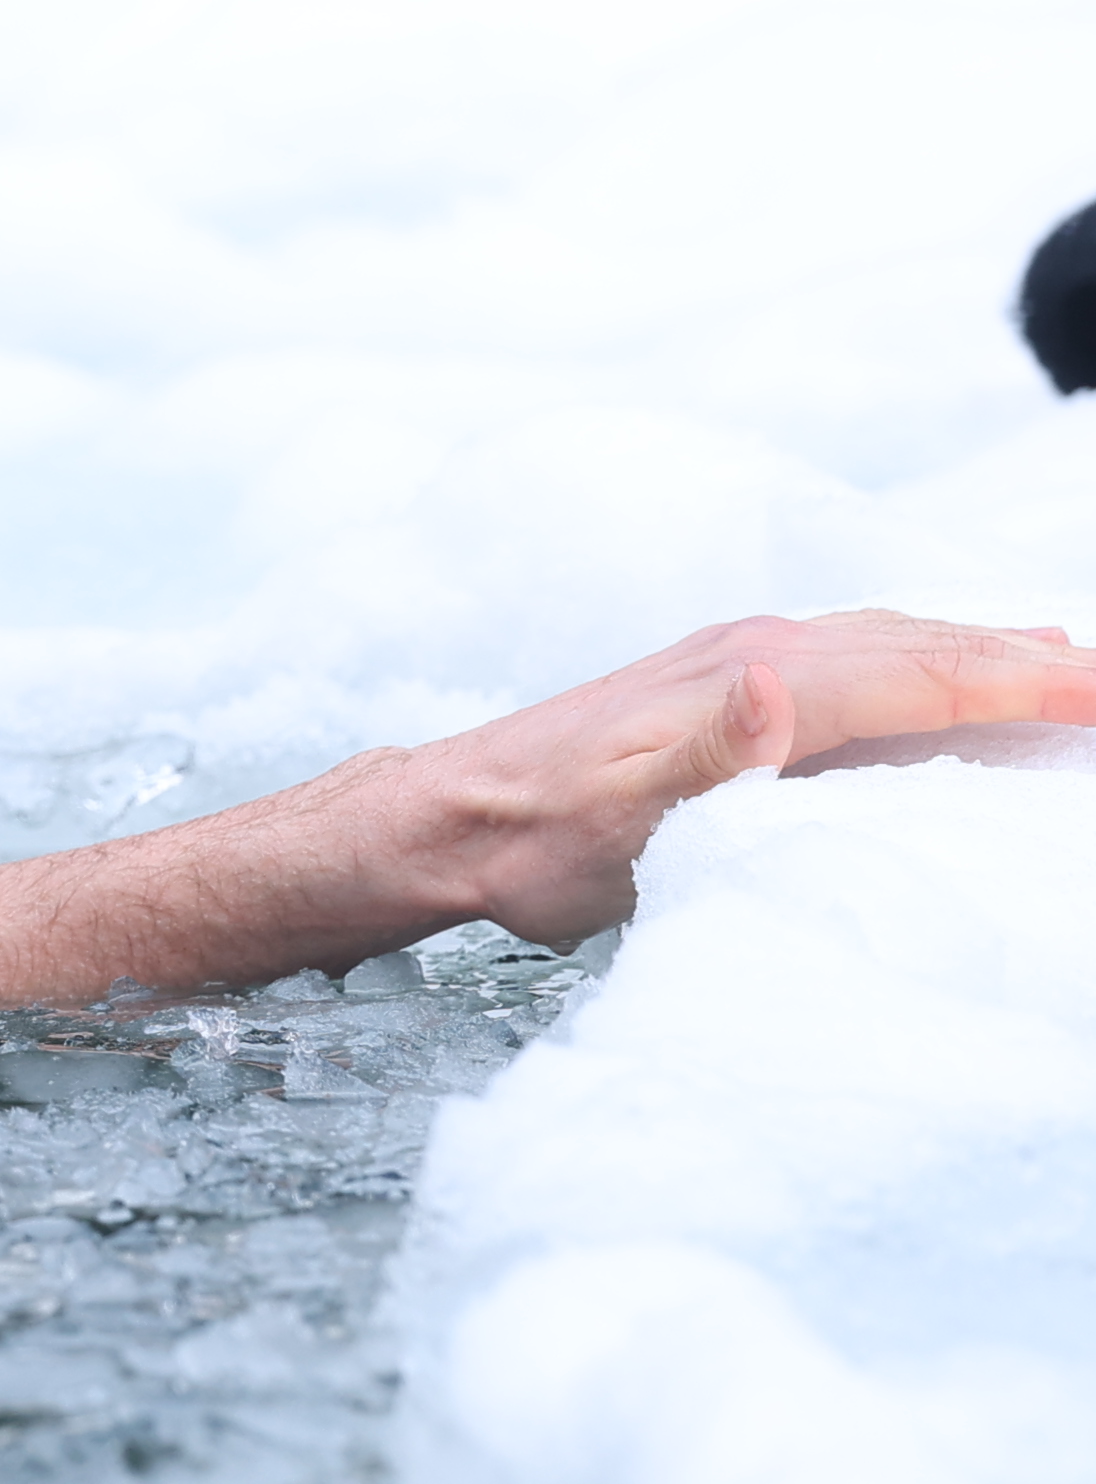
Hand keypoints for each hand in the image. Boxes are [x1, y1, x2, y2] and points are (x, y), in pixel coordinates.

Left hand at [389, 608, 1095, 946]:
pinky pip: (855, 661)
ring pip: (895, 646)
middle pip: (927, 649)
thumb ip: (709, 753)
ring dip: (984, 654)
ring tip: (1065, 665)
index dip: (1025, 684)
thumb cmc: (537, 837)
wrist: (448, 817)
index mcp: (756, 683)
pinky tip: (945, 675)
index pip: (924, 678)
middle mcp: (758, 654)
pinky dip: (921, 663)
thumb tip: (777, 681)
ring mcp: (740, 662)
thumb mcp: (623, 818)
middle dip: (1032, 662)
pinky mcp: (724, 684)